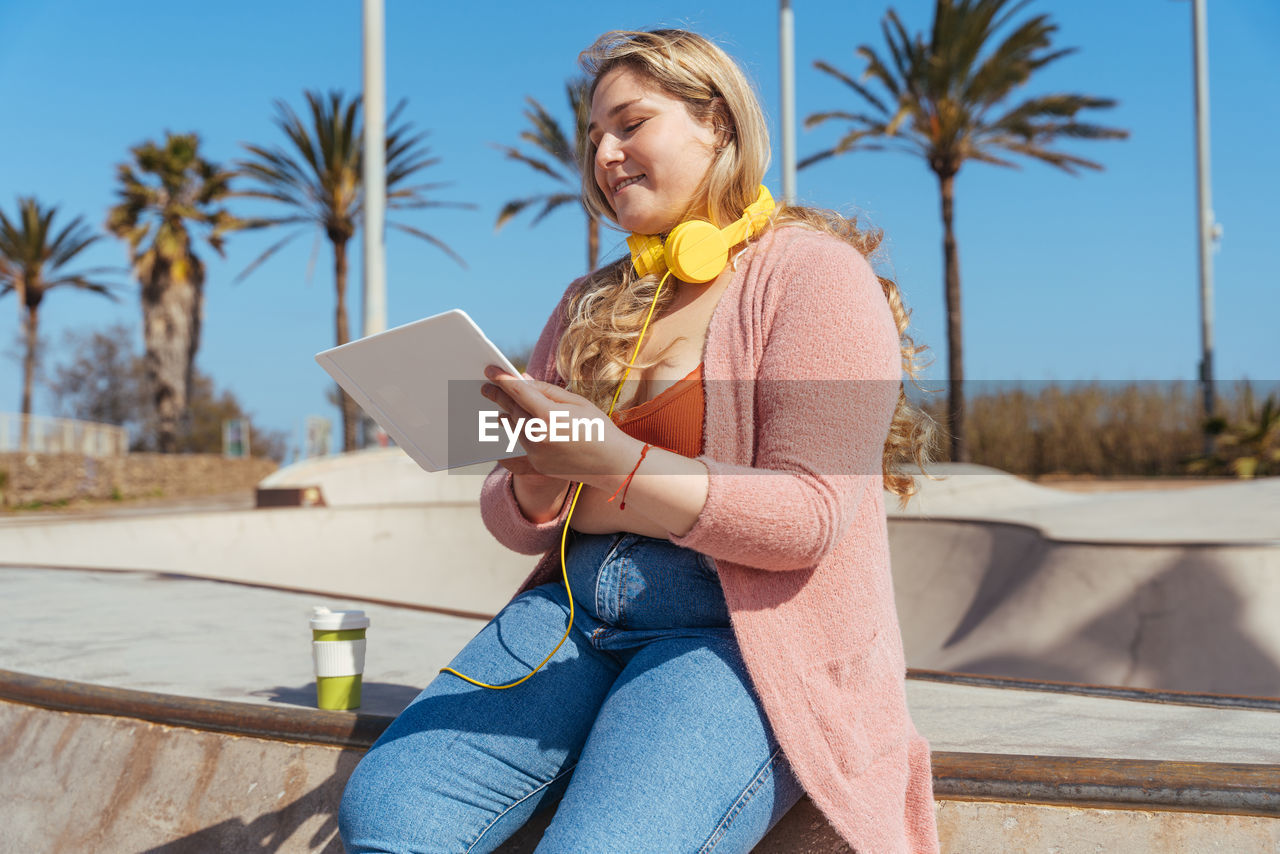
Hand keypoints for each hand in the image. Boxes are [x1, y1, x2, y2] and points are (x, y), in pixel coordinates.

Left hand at [482, 365, 640, 487]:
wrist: (613, 464)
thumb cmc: (599, 428)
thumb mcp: (577, 402)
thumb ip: (547, 391)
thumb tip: (524, 381)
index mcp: (548, 416)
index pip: (518, 392)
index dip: (502, 379)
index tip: (490, 371)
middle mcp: (537, 436)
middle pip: (512, 410)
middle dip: (499, 397)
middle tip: (486, 388)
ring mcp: (535, 454)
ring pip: (513, 429)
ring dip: (505, 417)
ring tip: (498, 409)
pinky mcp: (537, 466)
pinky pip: (516, 453)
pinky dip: (509, 445)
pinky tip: (502, 443)